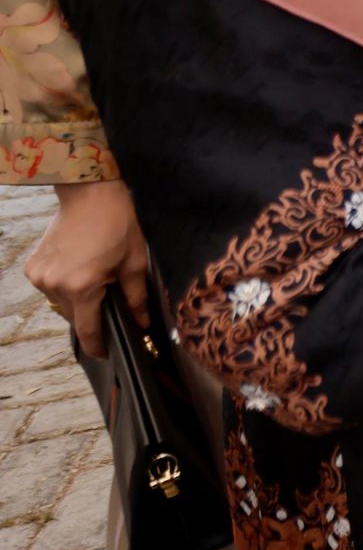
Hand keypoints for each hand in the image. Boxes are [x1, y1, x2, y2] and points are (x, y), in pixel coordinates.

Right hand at [24, 180, 151, 358]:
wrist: (89, 194)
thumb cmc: (117, 225)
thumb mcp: (134, 262)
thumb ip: (136, 297)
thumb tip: (142, 323)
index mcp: (81, 287)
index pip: (87, 330)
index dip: (97, 345)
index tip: (105, 354)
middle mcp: (54, 286)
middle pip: (75, 316)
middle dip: (92, 316)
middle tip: (110, 303)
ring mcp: (39, 277)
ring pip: (62, 303)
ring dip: (78, 300)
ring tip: (96, 280)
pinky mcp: (32, 267)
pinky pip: (51, 288)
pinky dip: (66, 286)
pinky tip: (80, 270)